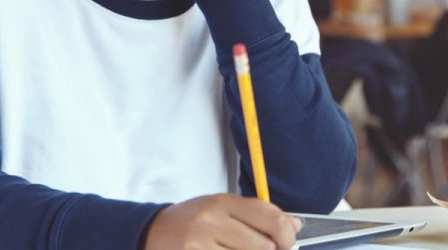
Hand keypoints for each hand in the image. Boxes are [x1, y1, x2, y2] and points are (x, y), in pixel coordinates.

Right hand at [144, 193, 301, 249]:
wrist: (151, 234)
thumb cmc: (192, 221)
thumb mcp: (222, 208)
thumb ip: (257, 214)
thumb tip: (296, 225)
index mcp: (221, 202)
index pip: (269, 217)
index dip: (287, 234)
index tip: (288, 241)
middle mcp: (210, 222)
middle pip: (263, 246)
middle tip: (265, 249)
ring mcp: (199, 246)